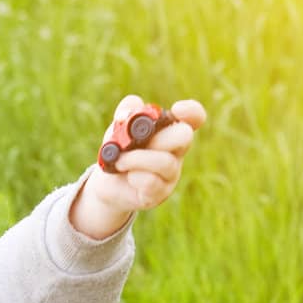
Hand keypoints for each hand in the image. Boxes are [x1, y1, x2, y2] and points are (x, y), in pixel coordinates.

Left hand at [70, 95, 206, 239]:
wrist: (109, 183)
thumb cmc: (120, 150)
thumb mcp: (119, 128)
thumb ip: (125, 112)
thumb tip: (128, 110)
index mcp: (170, 129)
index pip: (193, 117)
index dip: (192, 111)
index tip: (178, 109)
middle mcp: (176, 151)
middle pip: (184, 136)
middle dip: (159, 137)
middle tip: (135, 142)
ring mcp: (171, 174)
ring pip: (165, 162)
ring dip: (137, 159)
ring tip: (120, 161)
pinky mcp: (160, 194)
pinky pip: (151, 182)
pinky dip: (134, 176)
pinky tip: (128, 177)